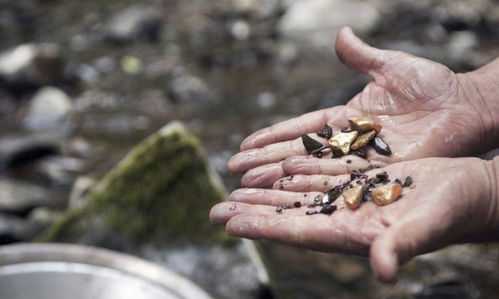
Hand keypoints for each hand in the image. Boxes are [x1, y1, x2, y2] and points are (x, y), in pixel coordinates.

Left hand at [211, 157, 498, 282]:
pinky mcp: (360, 180)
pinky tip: (277, 167)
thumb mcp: (429, 225)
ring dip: (267, 190)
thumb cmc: (457, 211)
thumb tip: (382, 271)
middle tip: (216, 210)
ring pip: (299, 193)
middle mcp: (346, 217)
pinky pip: (320, 174)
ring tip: (236, 187)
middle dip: (253, 211)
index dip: (264, 227)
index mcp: (356, 232)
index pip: (299, 231)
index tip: (231, 224)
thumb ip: (402, 246)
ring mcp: (351, 198)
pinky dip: (296, 170)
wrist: (471, 191)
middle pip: (289, 213)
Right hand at [228, 27, 492, 187]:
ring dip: (277, 181)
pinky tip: (283, 192)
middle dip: (263, 164)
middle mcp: (346, 146)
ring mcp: (359, 162)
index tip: (244, 146)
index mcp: (344, 120)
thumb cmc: (433, 85)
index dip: (271, 138)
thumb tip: (339, 35)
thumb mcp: (390, 66)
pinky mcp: (375, 175)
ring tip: (247, 189)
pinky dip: (308, 186)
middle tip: (232, 173)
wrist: (466, 107)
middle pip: (296, 156)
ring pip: (310, 173)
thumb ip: (361, 56)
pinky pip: (335, 182)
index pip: (299, 131)